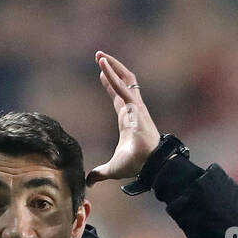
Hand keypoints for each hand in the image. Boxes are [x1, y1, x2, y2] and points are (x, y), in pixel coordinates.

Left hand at [86, 51, 161, 186]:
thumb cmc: (136, 165)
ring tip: (99, 55)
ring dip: (113, 66)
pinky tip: (102, 65)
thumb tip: (88, 182)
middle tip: (99, 57)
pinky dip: (113, 74)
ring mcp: (135, 106)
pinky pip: (123, 86)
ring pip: (126, 79)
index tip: (102, 74)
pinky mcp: (136, 107)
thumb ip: (99, 173)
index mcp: (128, 119)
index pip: (119, 97)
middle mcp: (133, 109)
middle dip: (112, 69)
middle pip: (124, 82)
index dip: (111, 84)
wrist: (149, 165)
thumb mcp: (112, 169)